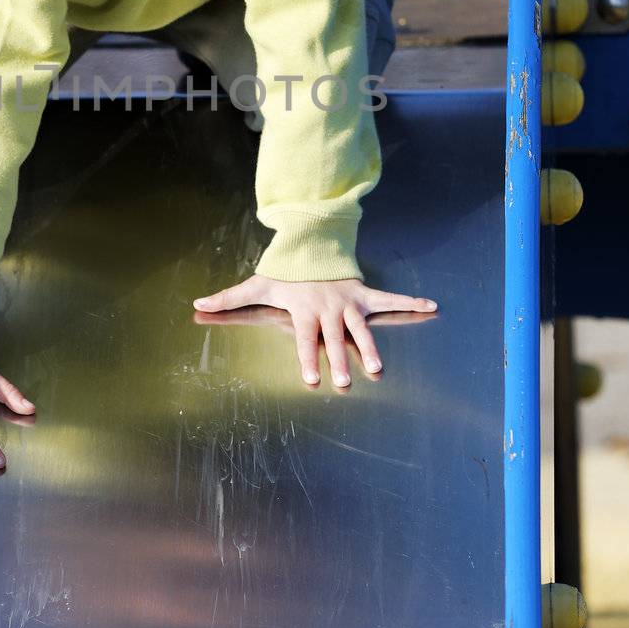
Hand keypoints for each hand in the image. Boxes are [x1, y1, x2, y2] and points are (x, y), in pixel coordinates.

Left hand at [192, 275, 436, 388]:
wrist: (311, 245)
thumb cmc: (285, 272)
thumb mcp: (257, 284)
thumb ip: (229, 297)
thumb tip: (197, 305)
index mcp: (305, 310)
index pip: (305, 338)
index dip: (307, 358)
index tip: (310, 379)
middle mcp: (328, 308)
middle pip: (335, 339)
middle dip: (341, 361)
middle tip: (347, 382)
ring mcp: (348, 302)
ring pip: (361, 328)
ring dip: (370, 347)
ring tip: (378, 368)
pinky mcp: (364, 294)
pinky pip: (389, 298)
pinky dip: (410, 301)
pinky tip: (431, 305)